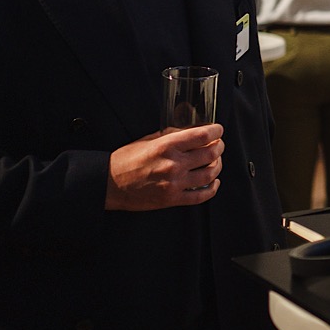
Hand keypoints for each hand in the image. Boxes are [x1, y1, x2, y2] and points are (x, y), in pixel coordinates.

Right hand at [105, 125, 223, 210]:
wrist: (109, 184)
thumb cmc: (126, 160)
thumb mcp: (148, 139)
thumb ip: (171, 135)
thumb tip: (192, 131)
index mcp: (167, 146)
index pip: (202, 136)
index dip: (216, 131)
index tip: (218, 130)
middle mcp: (173, 164)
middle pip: (211, 154)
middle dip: (219, 147)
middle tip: (219, 144)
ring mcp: (174, 183)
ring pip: (210, 174)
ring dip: (218, 165)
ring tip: (216, 161)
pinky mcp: (172, 199)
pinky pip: (201, 195)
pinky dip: (213, 188)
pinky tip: (214, 182)